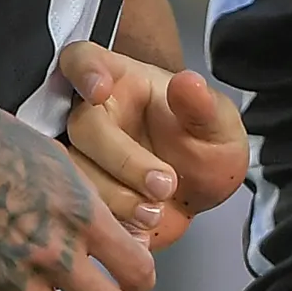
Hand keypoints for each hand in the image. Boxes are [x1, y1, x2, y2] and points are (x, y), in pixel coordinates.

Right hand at [56, 40, 248, 249]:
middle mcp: (95, 115)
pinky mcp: (82, 199)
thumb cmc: (204, 147)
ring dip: (114, 197)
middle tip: (163, 184)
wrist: (199, 195)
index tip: (99, 90)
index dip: (84, 71)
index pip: (85, 59)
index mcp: (121, 80)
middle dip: (121, 159)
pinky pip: (79, 211)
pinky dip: (111, 224)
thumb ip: (203, 106)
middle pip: (82, 126)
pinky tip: (139, 231)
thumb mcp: (218, 126)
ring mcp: (84, 159)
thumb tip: (187, 83)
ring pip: (74, 172)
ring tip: (155, 212)